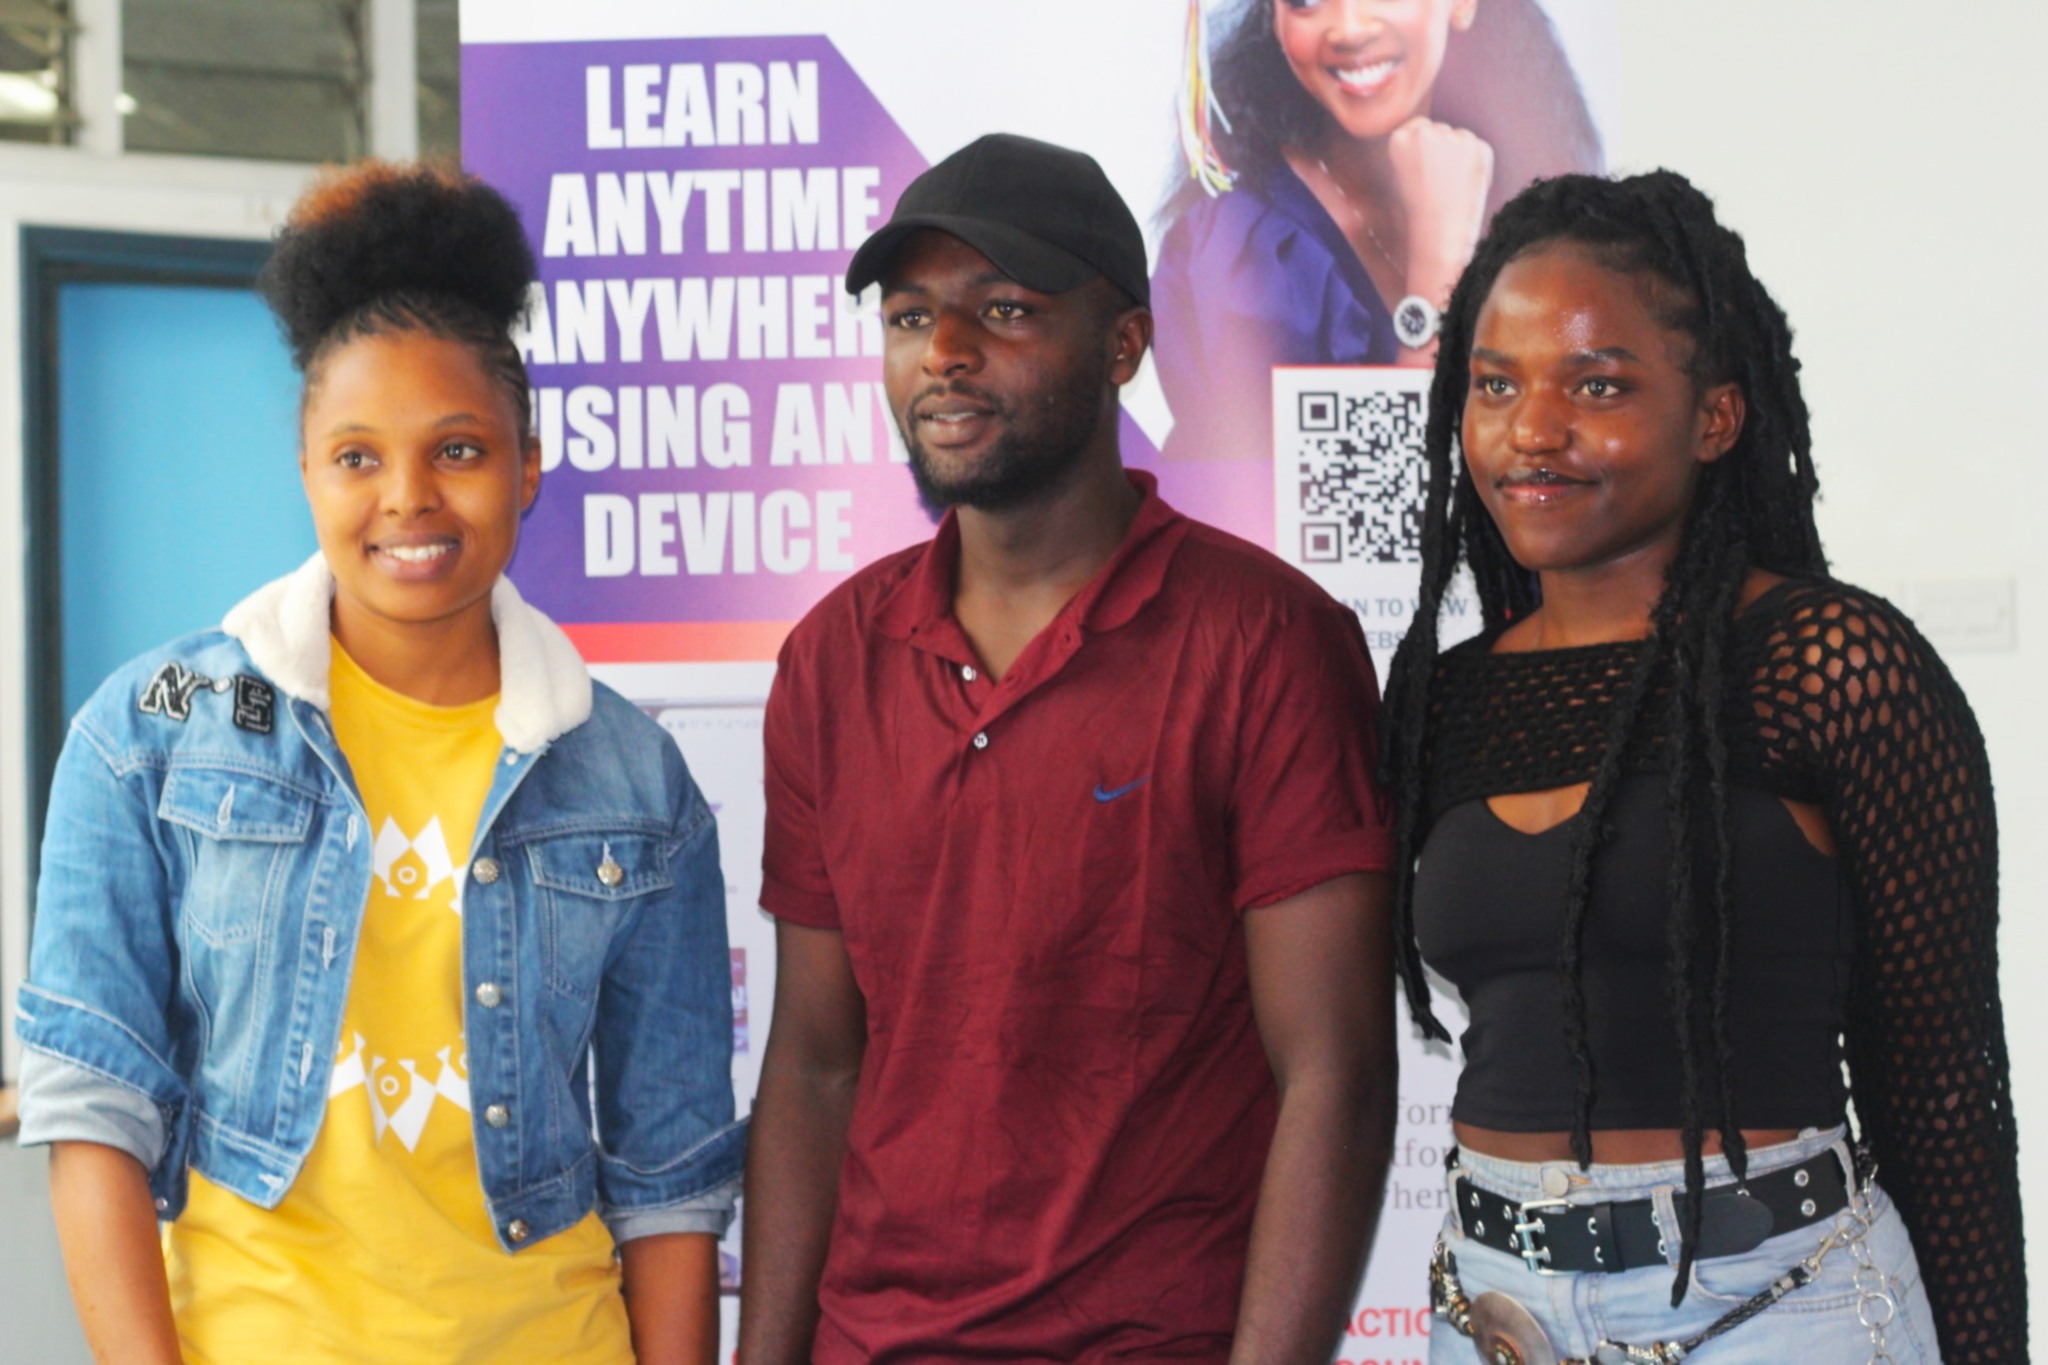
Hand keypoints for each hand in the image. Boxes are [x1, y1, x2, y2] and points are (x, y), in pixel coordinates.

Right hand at [1386, 117, 1494, 298]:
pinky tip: (1468, 186)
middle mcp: (1426, 132)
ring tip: (1454, 187)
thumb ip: (1413, 152)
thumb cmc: (1416, 214)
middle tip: (1442, 181)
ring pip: (1461, 137)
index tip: (1428, 164)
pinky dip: (1478, 164)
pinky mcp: (1479, 147)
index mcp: (1400, 138)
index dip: (1425, 145)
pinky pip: (1479, 149)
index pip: (1418, 126)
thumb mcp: (1400, 177)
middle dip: (1444, 148)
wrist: (1439, 233)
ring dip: (1461, 155)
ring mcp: (1454, 137)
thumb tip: (1431, 140)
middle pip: (1441, 129)